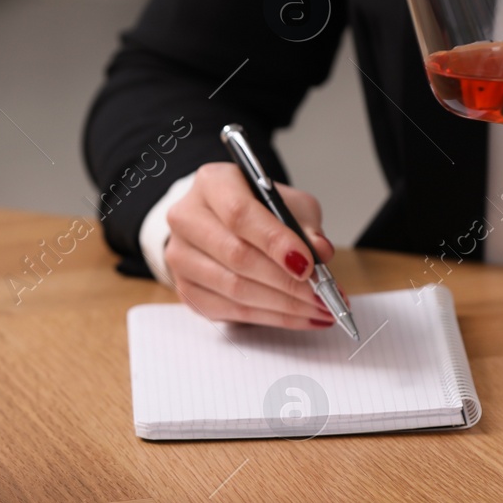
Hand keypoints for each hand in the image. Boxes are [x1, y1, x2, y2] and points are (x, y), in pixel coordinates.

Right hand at [163, 162, 338, 328]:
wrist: (222, 222)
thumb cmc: (257, 209)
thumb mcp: (288, 203)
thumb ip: (304, 224)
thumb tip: (321, 252)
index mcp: (213, 184)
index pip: (240, 214)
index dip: (275, 242)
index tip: (308, 265)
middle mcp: (187, 218)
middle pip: (237, 256)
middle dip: (287, 282)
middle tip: (323, 295)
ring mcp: (180, 256)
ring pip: (234, 288)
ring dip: (283, 305)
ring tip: (319, 309)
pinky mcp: (185, 288)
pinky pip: (231, 310)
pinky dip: (271, 317)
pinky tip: (299, 317)